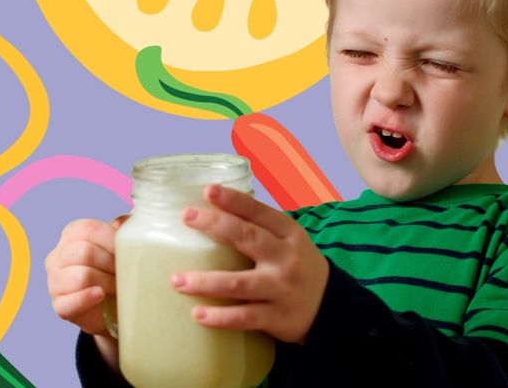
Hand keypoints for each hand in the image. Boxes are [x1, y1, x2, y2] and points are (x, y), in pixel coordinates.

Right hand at [45, 215, 126, 335]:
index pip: (89, 229)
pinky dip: (87, 298)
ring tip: (118, 286)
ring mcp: (55, 281)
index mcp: (72, 234)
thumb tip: (124, 222)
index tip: (128, 250)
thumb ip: (125, 228)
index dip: (112, 240)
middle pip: (85, 252)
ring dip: (107, 282)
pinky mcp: (60, 306)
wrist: (117, 302)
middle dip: (111, 263)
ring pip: (80, 276)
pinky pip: (69, 302)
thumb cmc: (118, 267)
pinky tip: (100, 295)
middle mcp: (58, 256)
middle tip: (125, 271)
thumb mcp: (124, 243)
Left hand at [170, 185, 329, 343]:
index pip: (259, 212)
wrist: (330, 305)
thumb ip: (259, 227)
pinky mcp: (277, 317)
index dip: (234, 200)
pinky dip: (220, 316)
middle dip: (216, 225)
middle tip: (188, 217)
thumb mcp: (288, 240)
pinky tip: (198, 314)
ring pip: (239, 283)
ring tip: (177, 280)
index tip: (208, 191)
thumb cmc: (296, 265)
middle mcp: (286, 258)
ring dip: (206, 281)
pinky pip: (244, 317)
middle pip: (248, 238)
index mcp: (289, 233)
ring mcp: (281, 288)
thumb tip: (211, 209)